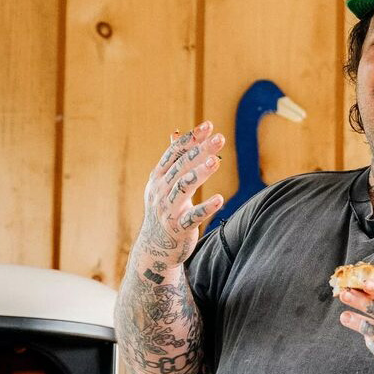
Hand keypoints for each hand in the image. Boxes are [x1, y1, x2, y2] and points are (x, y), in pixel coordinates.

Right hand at [137, 121, 225, 268]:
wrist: (155, 248)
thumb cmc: (164, 210)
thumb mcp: (163, 183)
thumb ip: (172, 159)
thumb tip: (175, 133)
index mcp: (158, 178)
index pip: (174, 153)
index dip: (191, 139)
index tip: (209, 126)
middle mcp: (160, 191)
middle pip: (181, 166)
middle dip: (200, 151)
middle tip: (219, 138)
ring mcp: (167, 210)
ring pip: (183, 188)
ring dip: (199, 174)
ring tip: (215, 162)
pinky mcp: (178, 229)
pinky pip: (192, 217)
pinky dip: (205, 208)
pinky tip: (219, 199)